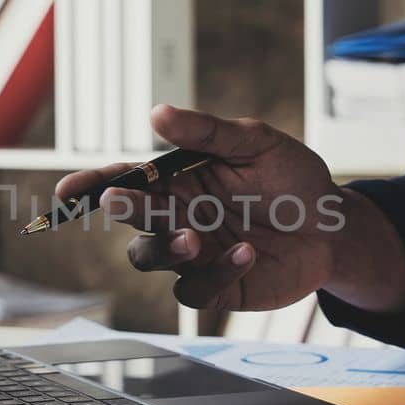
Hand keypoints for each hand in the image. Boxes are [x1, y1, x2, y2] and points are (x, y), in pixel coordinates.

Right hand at [55, 106, 404, 311]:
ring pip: (151, 258)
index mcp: (177, 179)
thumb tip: (156, 114)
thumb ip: (207, 132)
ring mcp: (193, 254)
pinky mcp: (215, 286)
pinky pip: (194, 290)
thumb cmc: (292, 178)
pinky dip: (215, 274)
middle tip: (122, 202)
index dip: (93, 185)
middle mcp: (176, 216)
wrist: (334, 226)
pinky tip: (246, 253)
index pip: (125, 179)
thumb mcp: (256, 143)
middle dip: (124, 211)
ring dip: (163, 248)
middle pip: (131, 221)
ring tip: (194, 237)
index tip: (70, 191)